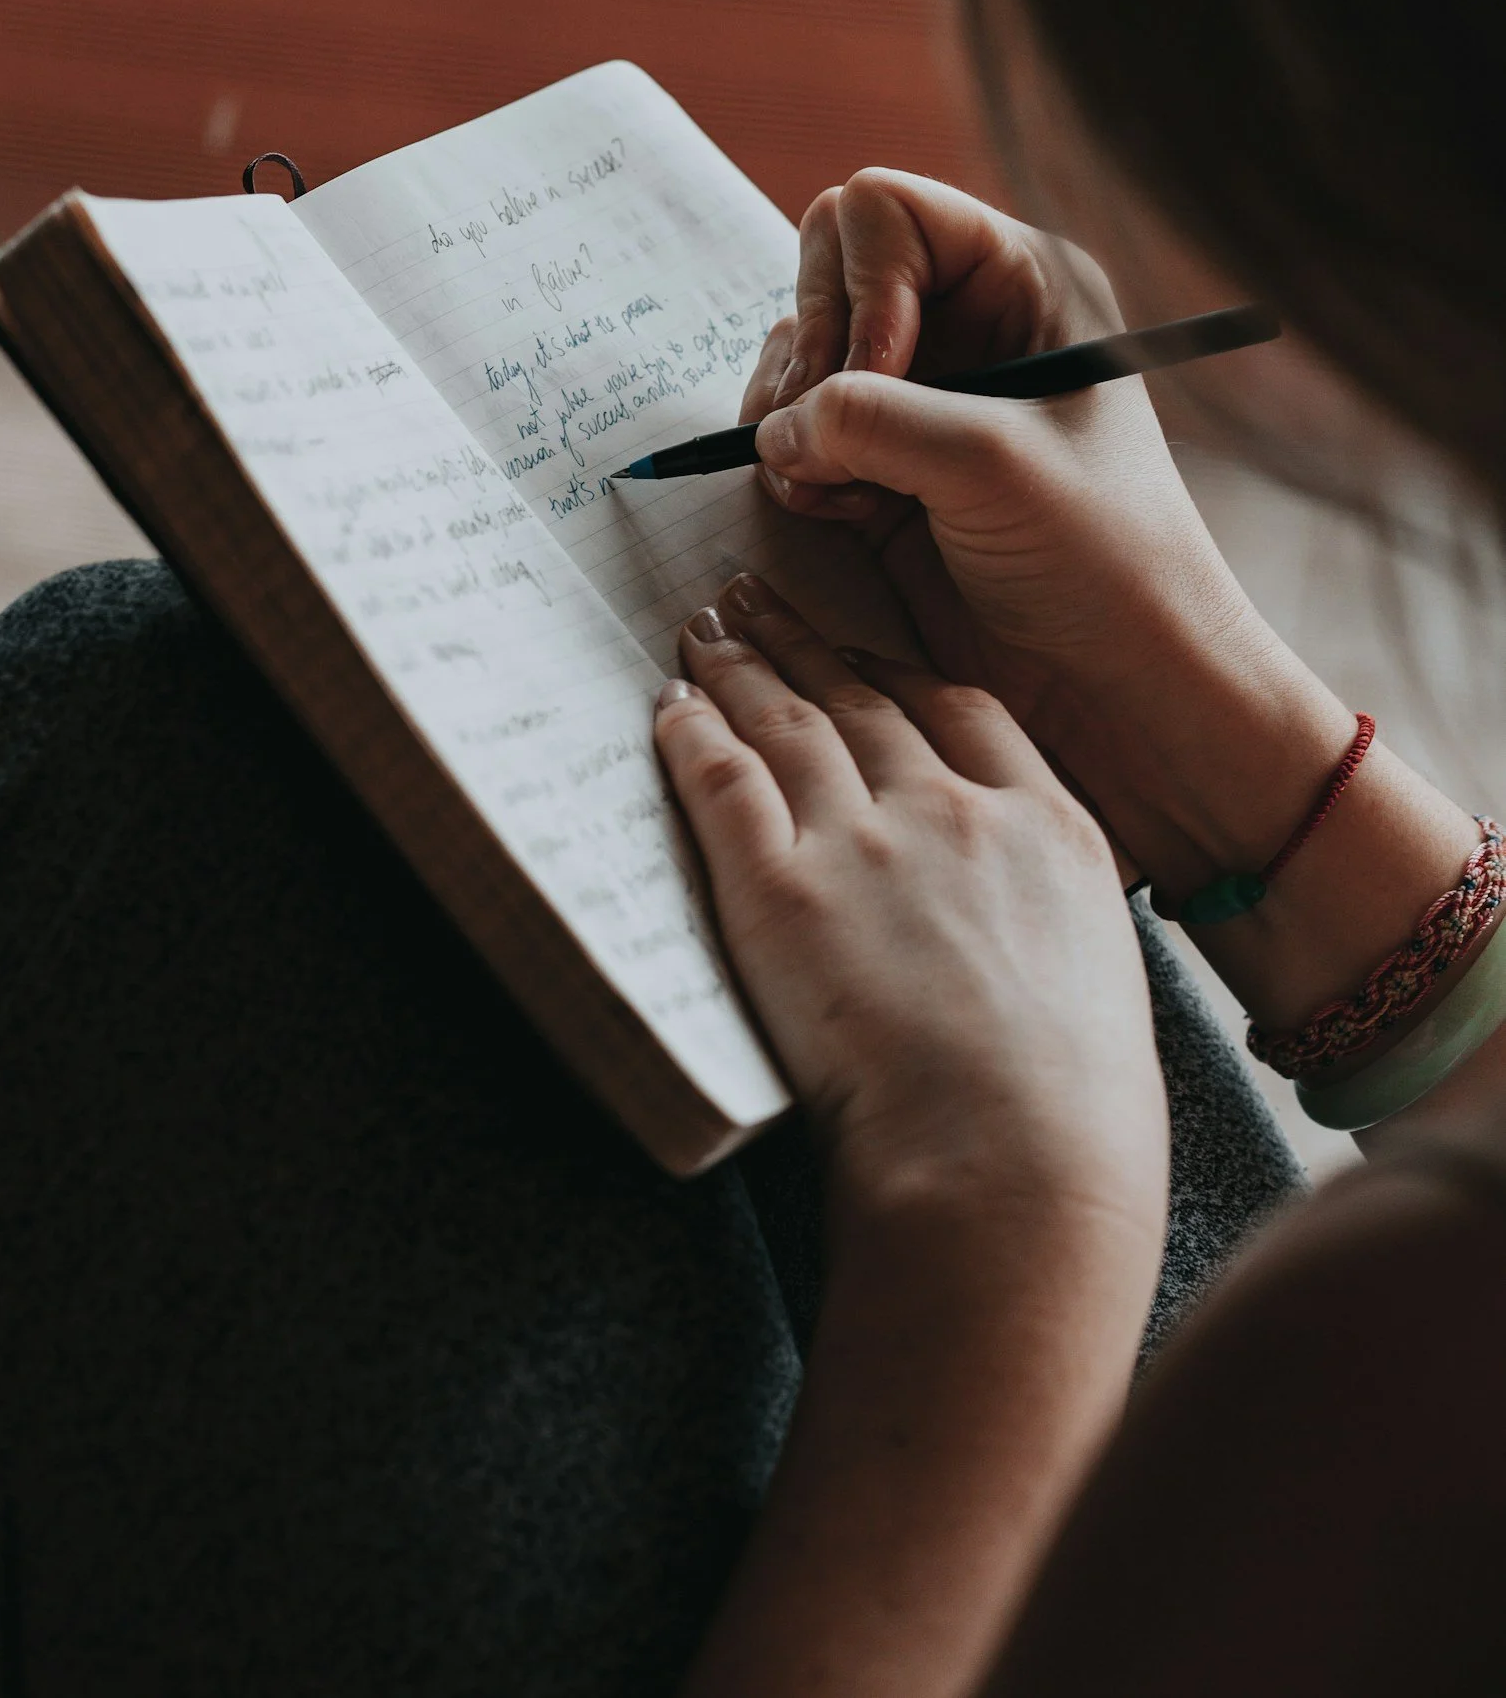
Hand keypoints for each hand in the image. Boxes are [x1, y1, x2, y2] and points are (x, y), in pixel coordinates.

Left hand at [654, 571, 1168, 1237]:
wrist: (1013, 1168)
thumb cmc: (1071, 1118)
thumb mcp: (1098, 981)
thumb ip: (1044, 923)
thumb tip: (1007, 936)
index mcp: (1047, 825)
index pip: (961, 709)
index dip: (896, 667)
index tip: (861, 649)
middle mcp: (953, 809)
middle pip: (861, 696)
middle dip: (802, 641)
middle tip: (755, 601)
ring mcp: (864, 842)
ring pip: (787, 719)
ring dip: (738, 666)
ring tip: (705, 631)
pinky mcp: (779, 890)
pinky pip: (721, 781)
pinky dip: (691, 735)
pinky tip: (670, 708)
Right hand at [738, 170, 1353, 900]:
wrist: (1124, 687)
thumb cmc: (1103, 561)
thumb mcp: (988, 462)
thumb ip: (868, 415)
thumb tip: (776, 425)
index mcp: (1023, 281)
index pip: (883, 212)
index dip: (863, 287)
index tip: (884, 377)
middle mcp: (967, 324)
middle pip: (822, 271)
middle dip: (812, 351)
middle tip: (833, 434)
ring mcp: (918, 398)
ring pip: (797, 356)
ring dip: (794, 418)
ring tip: (841, 486)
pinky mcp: (881, 469)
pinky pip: (793, 432)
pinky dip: (793, 467)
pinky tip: (840, 513)